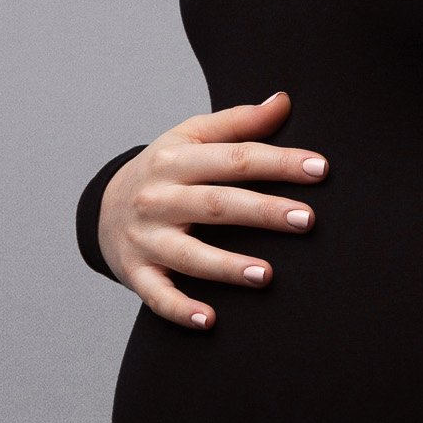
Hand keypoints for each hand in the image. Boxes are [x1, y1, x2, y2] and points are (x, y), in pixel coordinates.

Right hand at [98, 90, 328, 329]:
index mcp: (176, 160)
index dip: (279, 162)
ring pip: (190, 254)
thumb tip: (284, 101)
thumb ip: (238, 122)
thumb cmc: (163, 170)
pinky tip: (210, 321)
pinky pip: (158, 295)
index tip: (319, 168)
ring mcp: (146, 238)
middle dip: (263, 212)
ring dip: (227, 267)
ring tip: (267, 275)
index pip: (235, 159)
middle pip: (217, 204)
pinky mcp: (137, 273)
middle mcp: (159, 198)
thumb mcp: (190, 137)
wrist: (102, 207)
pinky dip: (181, 309)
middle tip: (307, 220)